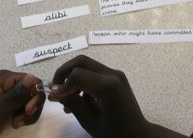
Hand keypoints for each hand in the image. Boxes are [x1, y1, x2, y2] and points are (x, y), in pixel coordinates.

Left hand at [0, 70, 44, 137]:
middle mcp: (9, 83)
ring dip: (29, 114)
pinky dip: (25, 117)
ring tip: (17, 123)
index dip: (35, 95)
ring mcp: (9, 95)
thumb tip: (33, 76)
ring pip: (32, 101)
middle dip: (32, 106)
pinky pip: (25, 108)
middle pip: (34, 91)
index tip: (28, 111)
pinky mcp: (9, 106)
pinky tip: (16, 123)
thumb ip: (16, 94)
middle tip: (22, 119)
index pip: (33, 80)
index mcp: (5, 78)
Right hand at [48, 56, 184, 137]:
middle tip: (55, 88)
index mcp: (107, 86)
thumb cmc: (114, 132)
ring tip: (66, 101)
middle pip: (81, 62)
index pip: (76, 74)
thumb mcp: (89, 120)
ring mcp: (116, 74)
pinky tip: (79, 100)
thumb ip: (71, 103)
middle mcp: (112, 74)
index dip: (62, 85)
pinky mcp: (116, 77)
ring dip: (73, 77)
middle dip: (64, 72)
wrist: (138, 134)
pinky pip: (95, 73)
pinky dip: (83, 81)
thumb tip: (53, 92)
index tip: (54, 98)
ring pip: (87, 65)